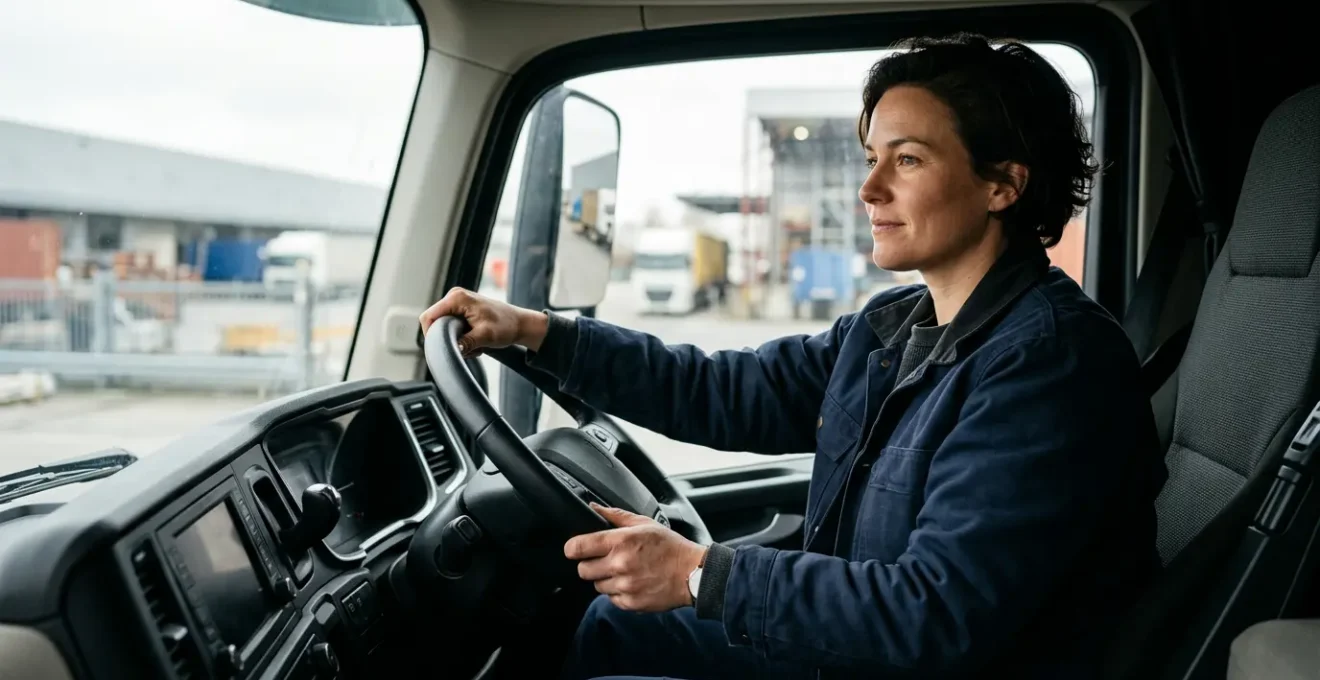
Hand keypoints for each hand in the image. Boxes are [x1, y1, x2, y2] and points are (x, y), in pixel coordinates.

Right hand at [418, 287, 548, 356]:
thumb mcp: (485, 336)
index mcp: (457, 298)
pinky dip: (460, 336)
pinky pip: (450, 326)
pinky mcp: (461, 310)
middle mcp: (454, 297)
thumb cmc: (506, 325)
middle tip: (464, 346)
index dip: (430, 334)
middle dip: (446, 338)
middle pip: (435, 322)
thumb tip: (452, 349)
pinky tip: (473, 340)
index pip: (429, 316)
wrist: (519, 324)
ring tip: (472, 343)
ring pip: (442, 326)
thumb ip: (467, 342)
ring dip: (455, 339)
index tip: (441, 347)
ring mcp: (457, 303)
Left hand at [565, 503, 706, 612]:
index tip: (575, 549)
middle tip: (605, 560)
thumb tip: (593, 508)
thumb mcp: (644, 523)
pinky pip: (611, 598)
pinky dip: (617, 592)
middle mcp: (619, 565)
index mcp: (620, 542)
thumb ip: (616, 516)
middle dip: (590, 564)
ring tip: (623, 571)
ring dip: (605, 579)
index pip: (578, 547)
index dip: (573, 548)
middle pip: (583, 570)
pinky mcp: (630, 603)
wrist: (692, 574)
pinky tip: (631, 582)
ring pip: (596, 585)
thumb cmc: (670, 547)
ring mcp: (624, 586)